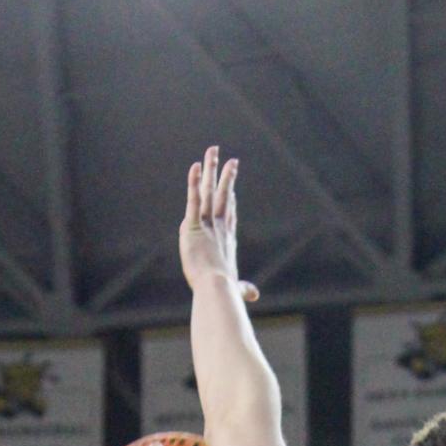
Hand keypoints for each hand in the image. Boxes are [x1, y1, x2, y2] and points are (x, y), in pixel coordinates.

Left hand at [179, 145, 259, 301]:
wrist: (216, 289)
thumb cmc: (226, 292)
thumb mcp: (237, 289)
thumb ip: (244, 289)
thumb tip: (254, 295)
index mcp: (227, 240)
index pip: (229, 214)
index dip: (230, 199)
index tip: (231, 186)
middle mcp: (220, 228)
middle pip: (223, 196)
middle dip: (226, 176)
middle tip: (231, 159)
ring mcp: (207, 225)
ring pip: (209, 191)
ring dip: (211, 170)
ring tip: (213, 151)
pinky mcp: (192, 226)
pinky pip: (193, 200)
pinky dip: (193, 183)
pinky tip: (194, 167)